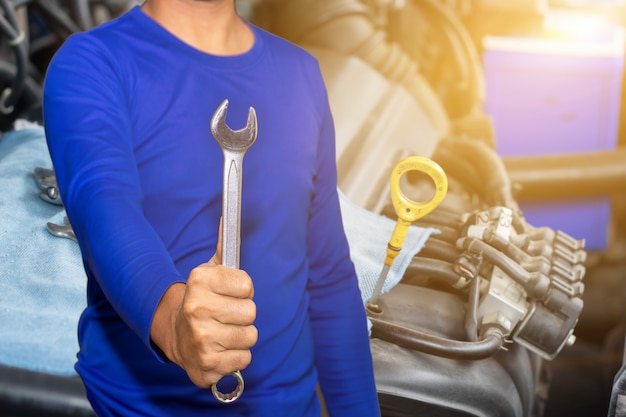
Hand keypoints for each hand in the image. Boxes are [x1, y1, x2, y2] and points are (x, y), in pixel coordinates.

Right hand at [151, 220, 256, 387]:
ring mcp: (201, 339)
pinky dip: (235, 357)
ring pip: (250, 337)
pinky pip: (243, 359)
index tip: (230, 293)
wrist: (175, 334)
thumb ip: (224, 246)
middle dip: (243, 315)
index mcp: (199, 281)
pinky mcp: (206, 365)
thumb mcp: (209, 271)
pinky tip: (220, 349)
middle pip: (251, 312)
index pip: (248, 285)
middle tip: (226, 315)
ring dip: (241, 337)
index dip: (243, 291)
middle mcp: (197, 309)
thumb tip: (227, 216)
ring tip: (222, 332)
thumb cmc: (202, 300)